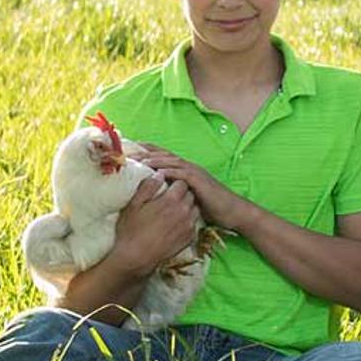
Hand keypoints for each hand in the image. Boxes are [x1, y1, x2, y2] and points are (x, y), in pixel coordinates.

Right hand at [109, 176, 205, 270]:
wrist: (136, 258)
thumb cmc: (131, 231)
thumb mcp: (134, 205)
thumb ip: (148, 187)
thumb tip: (158, 174)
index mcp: (171, 200)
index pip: (182, 182)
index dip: (174, 182)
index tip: (166, 186)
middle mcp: (184, 211)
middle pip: (190, 194)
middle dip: (182, 192)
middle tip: (169, 198)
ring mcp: (189, 225)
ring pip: (194, 208)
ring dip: (186, 206)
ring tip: (173, 211)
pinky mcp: (190, 237)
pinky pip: (194, 222)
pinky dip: (188, 220)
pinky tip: (175, 224)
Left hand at [126, 146, 241, 225]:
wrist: (232, 212)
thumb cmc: (211, 209)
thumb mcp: (189, 200)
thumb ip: (176, 194)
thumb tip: (159, 197)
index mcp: (185, 171)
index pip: (164, 157)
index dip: (149, 151)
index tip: (131, 149)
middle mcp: (189, 168)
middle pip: (164, 155)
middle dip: (146, 151)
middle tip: (129, 151)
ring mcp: (195, 173)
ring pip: (171, 161)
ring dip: (154, 158)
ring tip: (138, 159)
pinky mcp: (199, 180)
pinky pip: (181, 172)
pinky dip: (168, 170)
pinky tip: (156, 170)